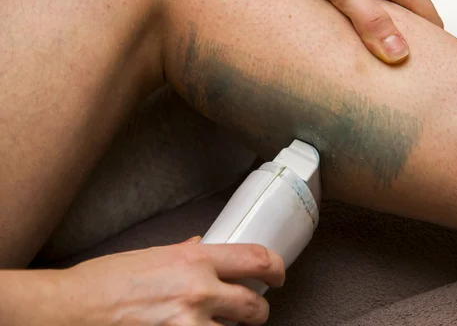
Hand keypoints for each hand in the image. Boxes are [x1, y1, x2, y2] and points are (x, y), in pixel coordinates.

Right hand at [40, 237, 284, 324]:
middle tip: (251, 311)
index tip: (278, 276)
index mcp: (194, 259)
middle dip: (258, 311)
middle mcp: (198, 290)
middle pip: (255, 305)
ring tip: (217, 325)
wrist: (71, 309)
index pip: (257, 259)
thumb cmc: (105, 281)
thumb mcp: (151, 256)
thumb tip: (202, 245)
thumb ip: (184, 253)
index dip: (277, 268)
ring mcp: (189, 325)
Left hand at [267, 0, 443, 63]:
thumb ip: (373, 24)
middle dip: (408, 38)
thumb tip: (400, 55)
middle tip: (394, 66)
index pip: (431, 19)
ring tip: (374, 48)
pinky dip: (371, 10)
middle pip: (414, 12)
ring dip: (387, 24)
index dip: (431, 47)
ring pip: (394, 1)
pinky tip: (354, 21)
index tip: (421, 70)